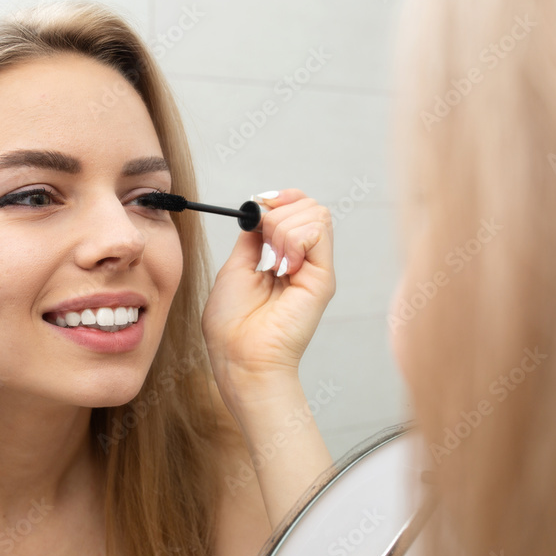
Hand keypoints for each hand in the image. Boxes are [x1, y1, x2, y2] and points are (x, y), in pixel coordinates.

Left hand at [202, 189, 334, 407]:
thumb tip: (261, 211)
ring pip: (315, 213)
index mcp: (284, 257)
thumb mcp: (236, 266)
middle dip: (278, 214)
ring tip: (273, 264)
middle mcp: (304, 260)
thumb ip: (252, 238)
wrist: (241, 356)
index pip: (297, 208)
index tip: (259, 206)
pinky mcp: (323, 278)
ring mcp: (316, 268)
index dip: (280, 199)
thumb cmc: (232, 324)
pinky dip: (293, 238)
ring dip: (283, 229)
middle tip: (263, 248)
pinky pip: (317, 230)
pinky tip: (283, 266)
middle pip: (308, 206)